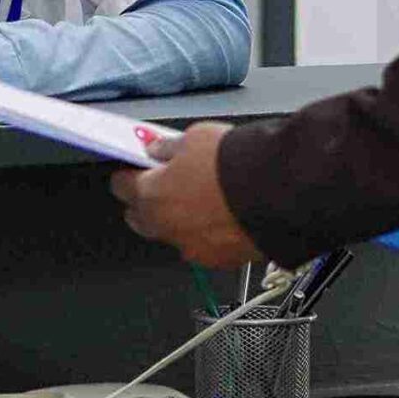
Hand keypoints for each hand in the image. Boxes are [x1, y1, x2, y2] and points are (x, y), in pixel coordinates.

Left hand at [110, 123, 262, 267]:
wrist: (276, 192)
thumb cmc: (234, 164)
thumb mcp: (195, 137)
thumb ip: (169, 148)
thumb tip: (158, 151)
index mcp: (150, 195)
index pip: (122, 187)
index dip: (128, 175)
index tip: (135, 169)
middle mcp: (165, 227)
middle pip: (140, 218)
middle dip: (146, 202)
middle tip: (162, 185)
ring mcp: (191, 247)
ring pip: (172, 235)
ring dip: (178, 220)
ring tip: (199, 200)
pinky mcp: (218, 260)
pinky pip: (202, 246)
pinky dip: (206, 234)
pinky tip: (222, 217)